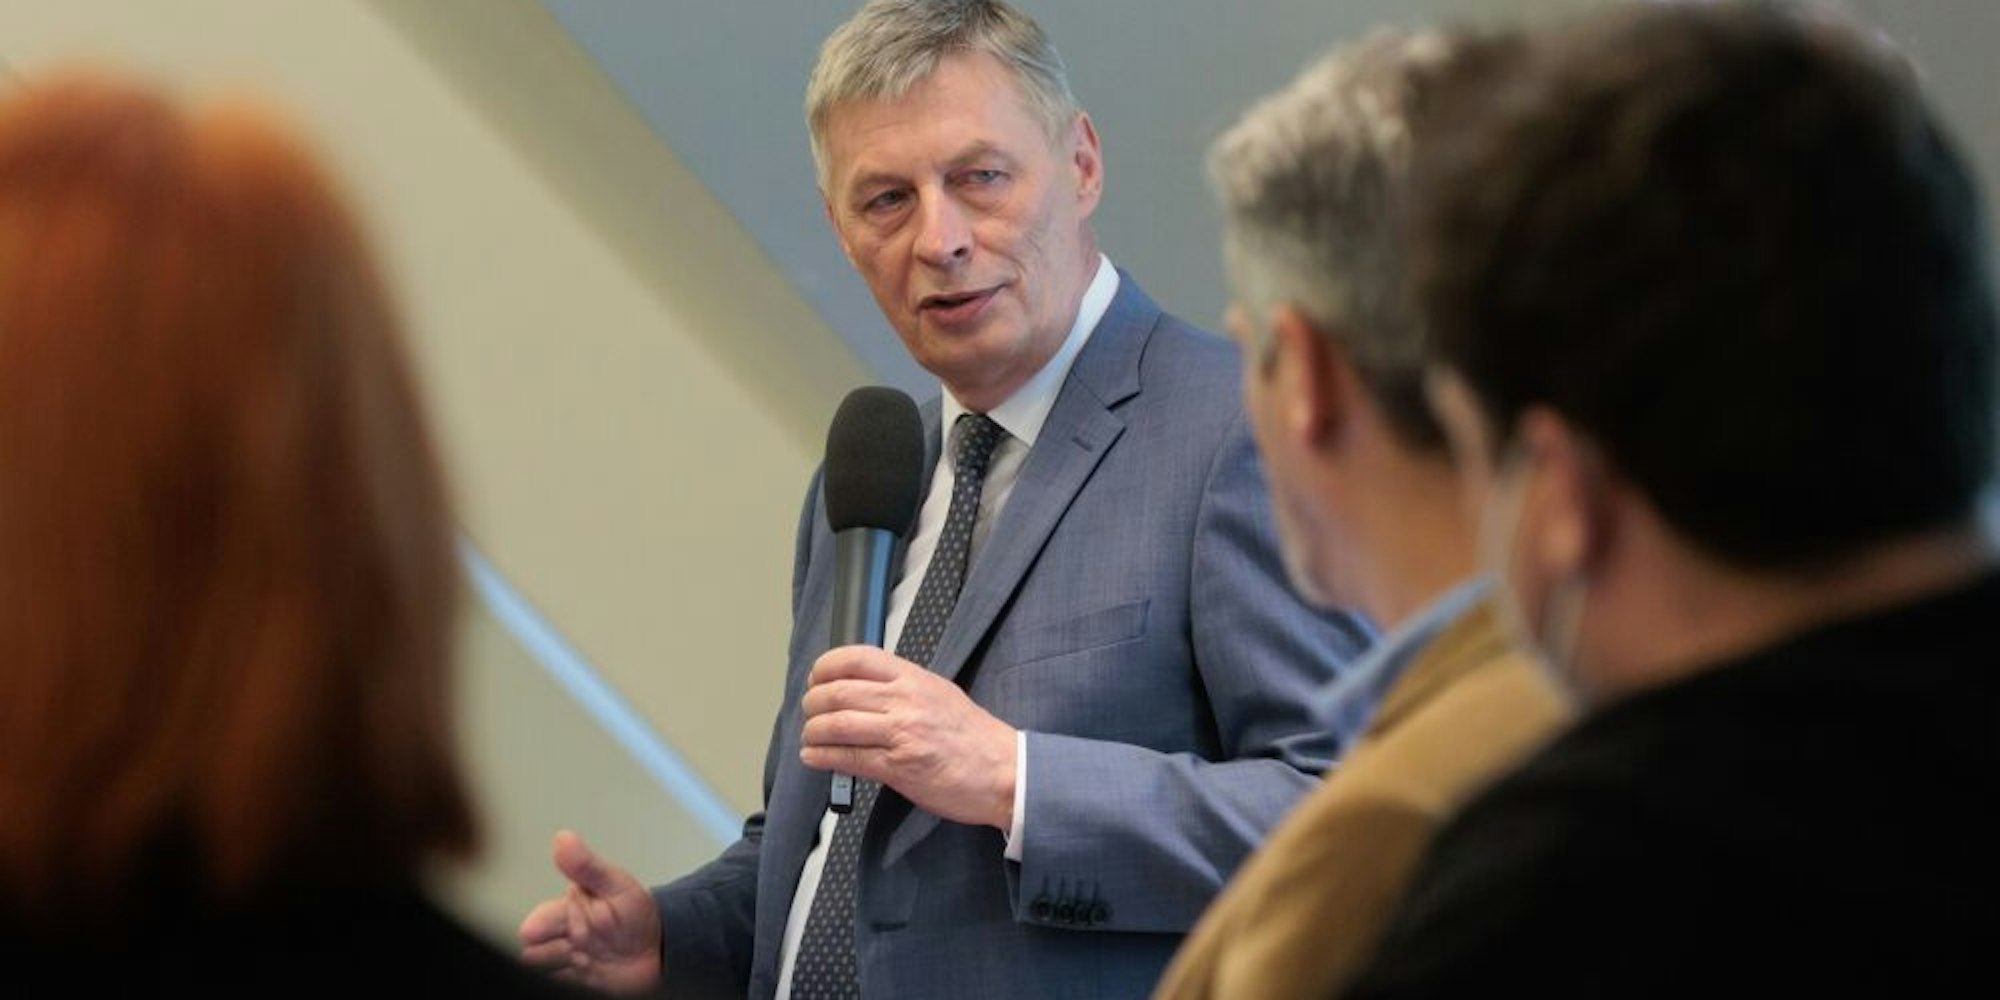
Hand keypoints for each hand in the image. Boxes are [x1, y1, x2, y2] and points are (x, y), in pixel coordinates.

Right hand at [517, 830, 663, 992]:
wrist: (659, 949)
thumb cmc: (636, 913)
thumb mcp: (617, 885)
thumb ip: (588, 866)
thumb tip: (562, 838)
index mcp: (566, 911)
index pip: (534, 925)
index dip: (540, 930)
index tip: (558, 930)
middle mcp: (563, 937)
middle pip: (531, 952)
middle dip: (551, 954)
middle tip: (579, 950)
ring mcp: (569, 962)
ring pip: (542, 971)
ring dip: (562, 970)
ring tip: (590, 961)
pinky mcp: (577, 982)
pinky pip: (558, 985)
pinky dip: (570, 983)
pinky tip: (591, 973)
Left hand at [800, 645, 1017, 830]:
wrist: (1004, 772)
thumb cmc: (975, 738)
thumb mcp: (940, 694)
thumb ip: (903, 689)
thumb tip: (864, 690)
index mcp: (914, 678)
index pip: (857, 658)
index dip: (826, 666)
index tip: (817, 677)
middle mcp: (905, 700)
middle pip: (838, 692)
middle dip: (813, 703)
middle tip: (809, 711)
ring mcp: (901, 733)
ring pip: (837, 724)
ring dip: (813, 732)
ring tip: (809, 737)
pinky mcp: (898, 766)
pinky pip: (848, 758)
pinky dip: (822, 756)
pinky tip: (814, 756)